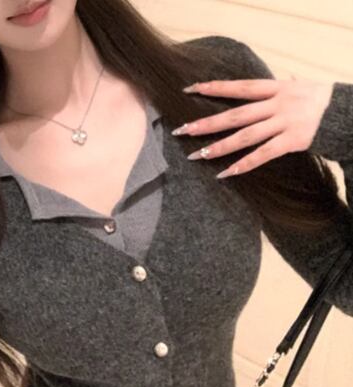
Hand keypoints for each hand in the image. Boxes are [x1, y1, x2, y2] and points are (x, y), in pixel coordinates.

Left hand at [171, 78, 334, 178]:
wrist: (348, 113)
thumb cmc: (322, 100)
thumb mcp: (301, 86)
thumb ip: (283, 87)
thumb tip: (276, 79)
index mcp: (277, 88)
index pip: (239, 87)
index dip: (215, 87)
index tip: (190, 89)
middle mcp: (277, 104)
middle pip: (235, 115)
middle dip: (207, 123)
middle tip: (182, 130)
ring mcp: (284, 123)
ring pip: (244, 136)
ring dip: (219, 147)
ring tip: (198, 155)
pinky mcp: (292, 141)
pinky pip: (262, 155)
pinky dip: (243, 165)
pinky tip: (225, 174)